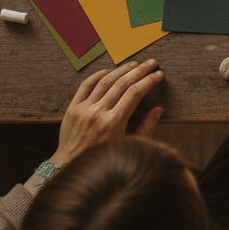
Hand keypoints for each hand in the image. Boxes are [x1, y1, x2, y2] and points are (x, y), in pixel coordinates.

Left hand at [50, 58, 164, 164]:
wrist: (70, 166)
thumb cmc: (102, 157)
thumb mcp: (128, 146)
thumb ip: (146, 128)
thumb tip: (159, 109)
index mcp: (114, 123)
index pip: (135, 93)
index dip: (149, 81)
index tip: (159, 75)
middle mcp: (98, 113)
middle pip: (122, 83)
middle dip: (140, 71)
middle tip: (151, 63)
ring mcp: (84, 109)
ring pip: (105, 81)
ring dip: (121, 69)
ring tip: (134, 64)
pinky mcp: (72, 108)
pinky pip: (85, 85)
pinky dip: (98, 75)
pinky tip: (109, 71)